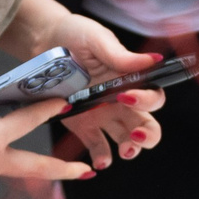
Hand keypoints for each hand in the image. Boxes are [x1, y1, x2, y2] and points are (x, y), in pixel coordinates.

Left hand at [34, 11, 167, 169]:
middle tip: (136, 136)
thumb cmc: (75, 34)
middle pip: (147, 125)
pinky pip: (98, 147)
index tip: (127, 96)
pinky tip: (98, 163)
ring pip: (126, 140)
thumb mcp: (98, 39)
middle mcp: (121, 102)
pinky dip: (101, 158)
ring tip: (122, 152)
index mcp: (130, 80)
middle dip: (147, 136)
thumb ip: (122, 56)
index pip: (152, 97)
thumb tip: (154, 60)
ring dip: (129, 150)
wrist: (44, 41)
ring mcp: (103, 116)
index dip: (146, 101)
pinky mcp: (83, 126)